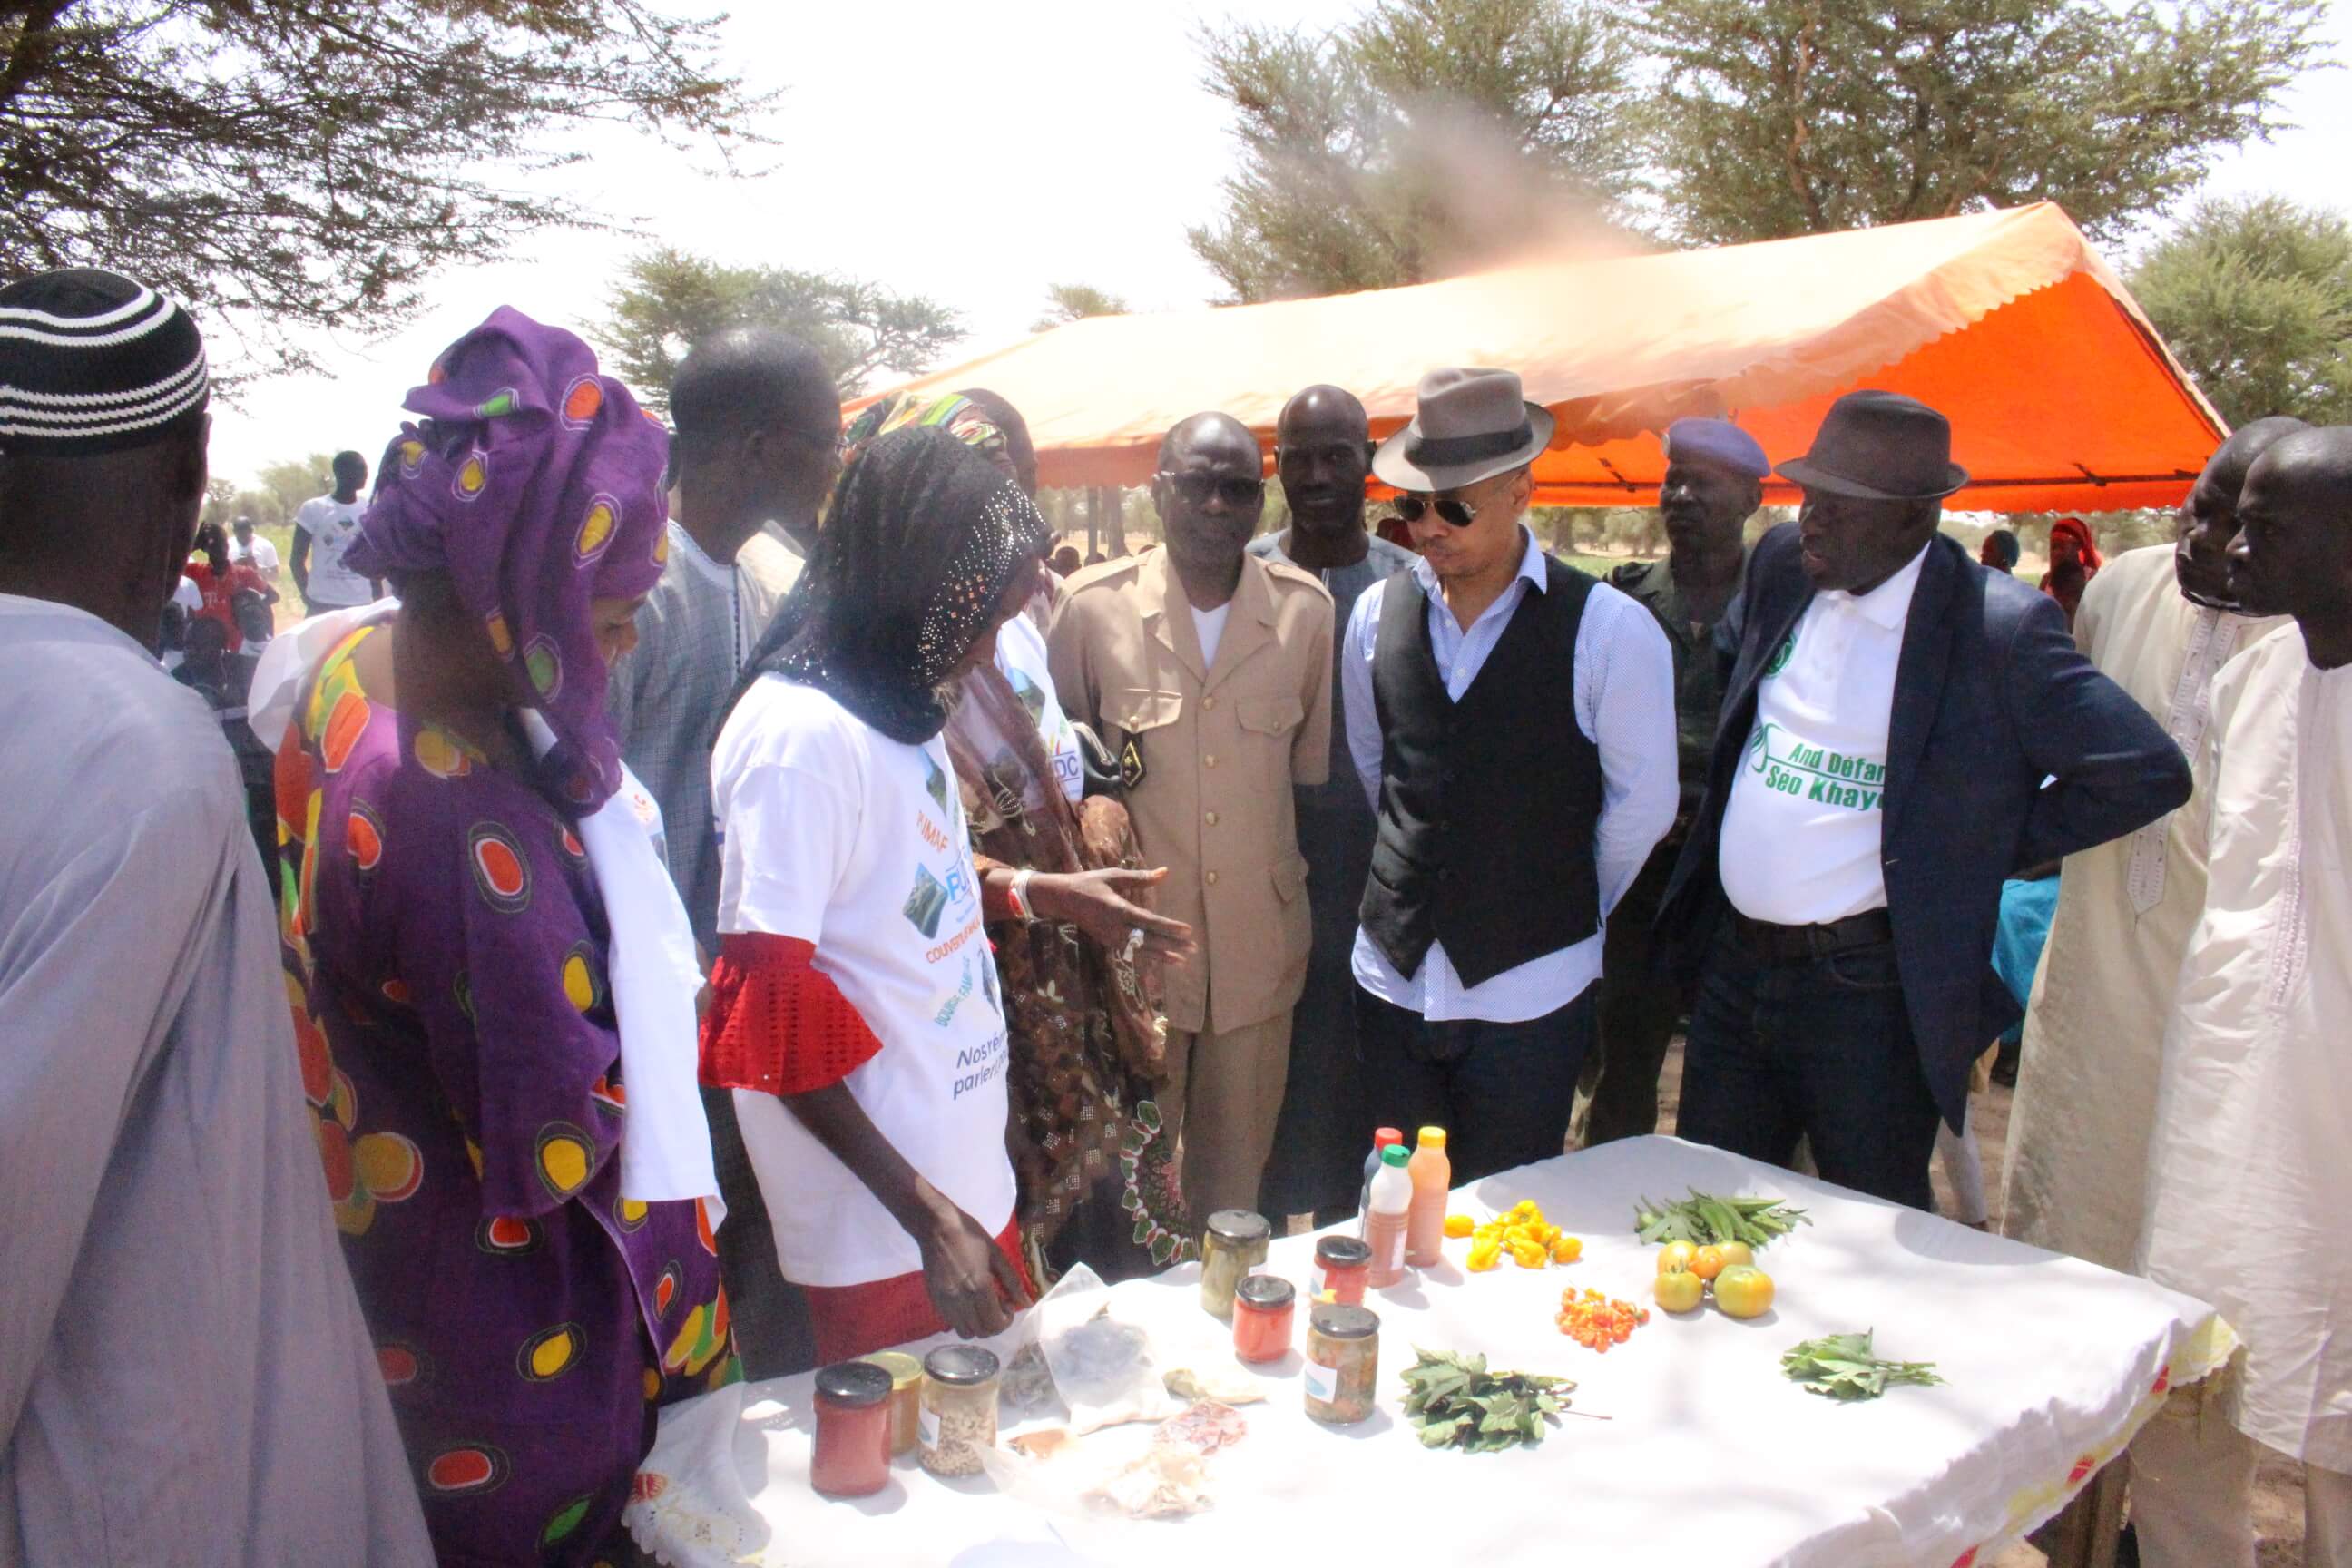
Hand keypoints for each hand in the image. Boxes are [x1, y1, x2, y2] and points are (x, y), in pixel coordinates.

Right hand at [917, 1197, 1031, 1338]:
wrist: (936, 1227)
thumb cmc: (970, 1236)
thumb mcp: (997, 1254)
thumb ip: (1013, 1282)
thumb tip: (1027, 1302)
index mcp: (979, 1286)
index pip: (995, 1323)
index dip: (1006, 1320)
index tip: (1007, 1304)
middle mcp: (961, 1300)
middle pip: (981, 1332)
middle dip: (994, 1324)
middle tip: (997, 1305)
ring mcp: (945, 1302)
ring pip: (965, 1332)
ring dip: (978, 1325)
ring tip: (981, 1306)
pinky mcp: (934, 1300)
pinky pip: (951, 1323)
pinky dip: (963, 1320)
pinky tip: (967, 1303)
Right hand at [1028, 866, 1195, 964]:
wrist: (1063, 900)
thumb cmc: (1090, 883)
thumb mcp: (1114, 876)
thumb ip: (1140, 877)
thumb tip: (1165, 872)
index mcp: (1118, 909)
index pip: (1149, 921)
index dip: (1169, 928)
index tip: (1188, 931)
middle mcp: (1116, 927)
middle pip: (1148, 940)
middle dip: (1172, 945)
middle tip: (1193, 949)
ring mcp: (1111, 938)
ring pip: (1141, 950)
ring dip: (1163, 955)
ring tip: (1183, 961)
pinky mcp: (1109, 943)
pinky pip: (1133, 952)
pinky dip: (1149, 957)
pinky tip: (1164, 960)